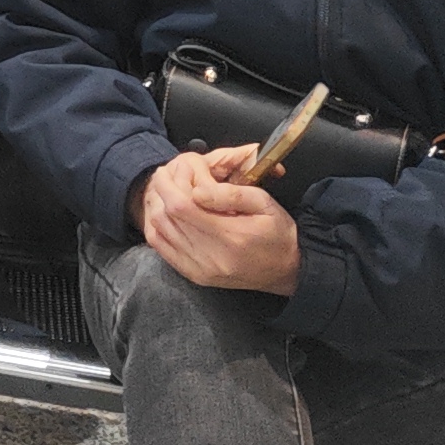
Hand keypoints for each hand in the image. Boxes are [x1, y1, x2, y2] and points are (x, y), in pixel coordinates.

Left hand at [139, 146, 301, 293]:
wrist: (287, 270)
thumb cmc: (277, 234)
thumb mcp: (264, 203)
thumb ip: (230, 194)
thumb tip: (197, 189)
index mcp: (230, 236)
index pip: (181, 206)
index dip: (170, 183)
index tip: (173, 168)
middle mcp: (211, 256)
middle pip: (166, 216)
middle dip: (163, 189)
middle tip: (170, 176)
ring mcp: (200, 269)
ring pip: (159, 230)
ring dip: (158, 205)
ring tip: (169, 191)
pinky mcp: (195, 276)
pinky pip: (162, 248)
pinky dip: (157, 227)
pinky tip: (166, 214)